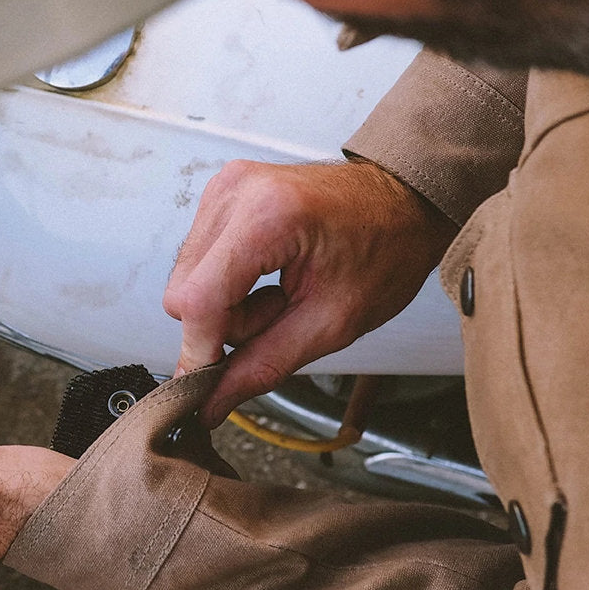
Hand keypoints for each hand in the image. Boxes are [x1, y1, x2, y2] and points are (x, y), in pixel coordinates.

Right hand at [164, 158, 456, 426]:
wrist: (405, 202)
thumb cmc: (386, 249)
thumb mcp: (332, 322)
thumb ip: (263, 365)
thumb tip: (211, 402)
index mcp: (268, 216)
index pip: (199, 300)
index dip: (200, 352)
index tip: (209, 387)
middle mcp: (236, 192)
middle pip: (183, 293)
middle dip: (222, 327)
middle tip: (279, 317)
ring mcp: (225, 188)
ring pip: (186, 281)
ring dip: (225, 307)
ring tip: (280, 296)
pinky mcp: (223, 192)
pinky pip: (198, 260)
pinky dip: (227, 284)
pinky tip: (268, 277)